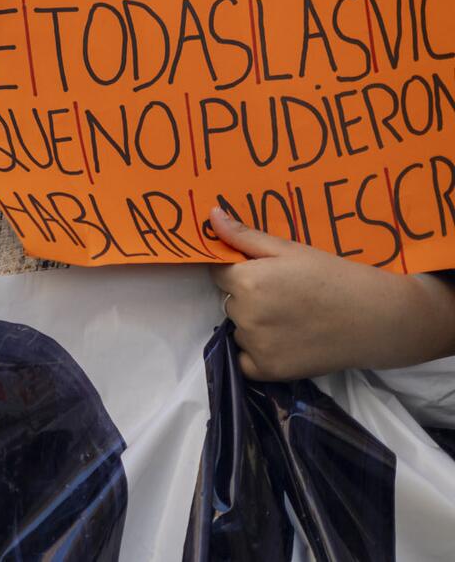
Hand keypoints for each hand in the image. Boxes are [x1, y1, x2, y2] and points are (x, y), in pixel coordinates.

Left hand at [209, 206, 454, 379]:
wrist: (376, 318)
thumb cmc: (333, 276)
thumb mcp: (289, 249)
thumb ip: (244, 236)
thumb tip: (210, 217)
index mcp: (246, 281)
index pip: (218, 273)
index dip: (240, 271)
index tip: (266, 275)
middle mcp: (245, 315)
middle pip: (229, 301)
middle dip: (247, 297)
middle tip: (286, 296)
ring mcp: (256, 345)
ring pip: (239, 329)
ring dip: (254, 324)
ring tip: (292, 318)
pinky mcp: (268, 370)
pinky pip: (245, 360)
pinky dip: (257, 353)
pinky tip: (285, 342)